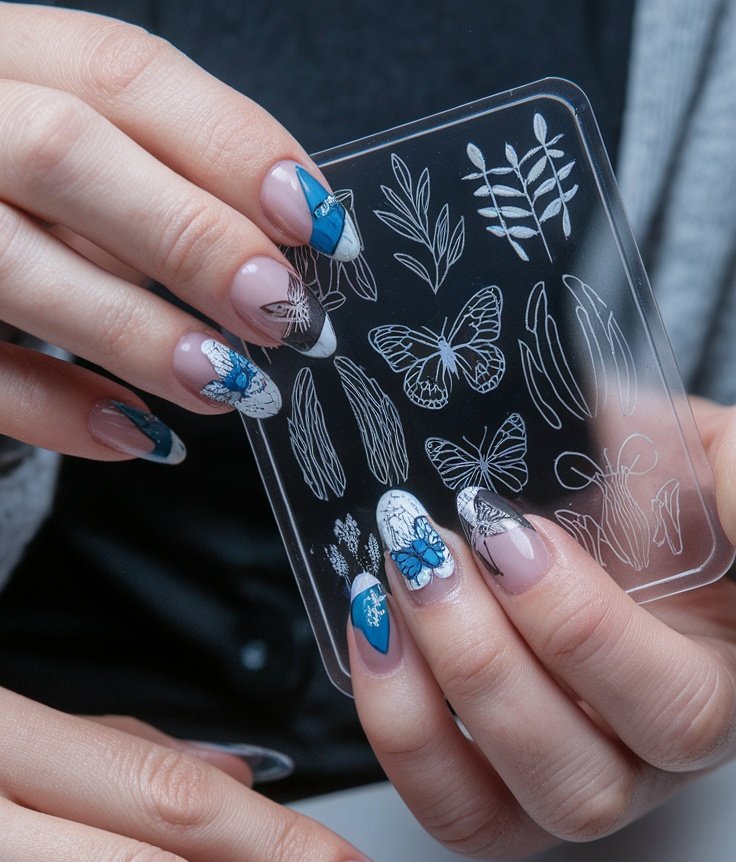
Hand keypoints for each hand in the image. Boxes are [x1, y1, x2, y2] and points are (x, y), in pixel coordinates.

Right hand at [0, 3, 355, 462]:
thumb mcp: (65, 151)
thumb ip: (148, 176)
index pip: (122, 72)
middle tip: (281, 312)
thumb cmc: (6, 191)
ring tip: (231, 385)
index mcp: (0, 55)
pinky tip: (143, 435)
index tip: (317, 222)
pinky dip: (60, 411)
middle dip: (191, 237)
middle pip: (64, 151)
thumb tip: (280, 246)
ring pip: (12, 263)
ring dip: (137, 332)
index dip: (231, 145)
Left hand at [349, 398, 735, 857]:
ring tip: (387, 594)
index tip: (513, 533)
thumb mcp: (709, 462)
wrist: (615, 507)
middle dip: (483, 665)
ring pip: (495, 813)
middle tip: (431, 555)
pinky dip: (394, 728)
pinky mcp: (497, 795)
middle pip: (579, 783)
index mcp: (720, 690)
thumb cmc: (664, 495)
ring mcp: (567, 786)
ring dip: (420, 708)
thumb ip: (731, 479)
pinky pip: (444, 806)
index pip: (674, 708)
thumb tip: (723, 491)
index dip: (581, 630)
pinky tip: (373, 637)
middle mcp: (649, 764)